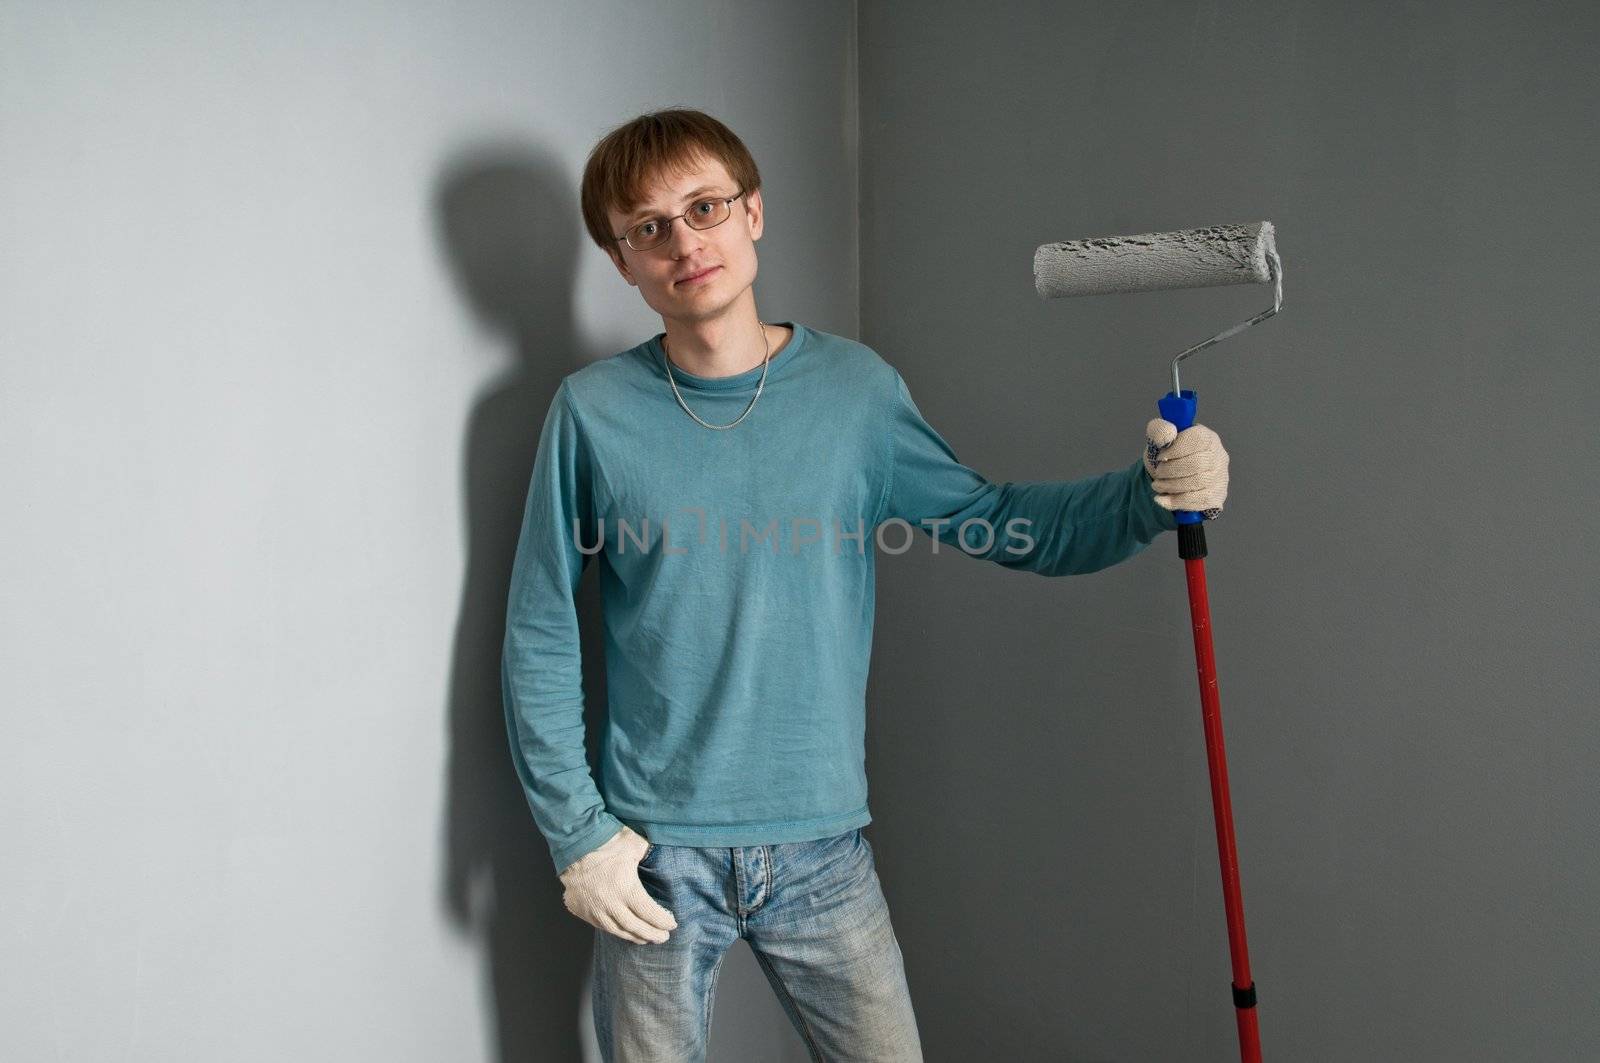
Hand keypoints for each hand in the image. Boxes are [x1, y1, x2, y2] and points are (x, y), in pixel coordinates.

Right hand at [558, 825, 677, 943]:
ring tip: (646, 939)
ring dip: (633, 936)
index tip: (672, 925)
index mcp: (625, 889)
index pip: (648, 912)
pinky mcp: (581, 910)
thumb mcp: (633, 843)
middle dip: (651, 934)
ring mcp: (593, 909)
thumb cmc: (605, 842)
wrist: (572, 846)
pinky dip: (615, 930)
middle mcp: (609, 904)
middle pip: (634, 927)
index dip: (661, 921)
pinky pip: (600, 926)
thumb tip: (661, 853)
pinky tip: (624, 931)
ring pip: (616, 930)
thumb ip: (648, 852)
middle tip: (663, 937)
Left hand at [1144, 419, 1228, 518]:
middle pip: (1197, 464)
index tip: (1160, 456)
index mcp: (1207, 437)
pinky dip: (1176, 501)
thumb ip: (1160, 431)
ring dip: (1171, 486)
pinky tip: (1162, 499)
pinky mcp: (1217, 495)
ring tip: (1157, 485)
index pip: (1198, 439)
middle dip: (1171, 470)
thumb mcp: (1159, 441)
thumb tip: (1168, 433)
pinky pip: (1198, 501)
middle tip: (1158, 473)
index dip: (1176, 449)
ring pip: (1197, 483)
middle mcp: (1219, 456)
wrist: (1173, 479)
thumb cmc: (1169, 457)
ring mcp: (1220, 477)